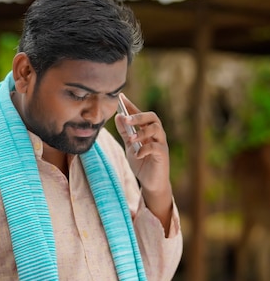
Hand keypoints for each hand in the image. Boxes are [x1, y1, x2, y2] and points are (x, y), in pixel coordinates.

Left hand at [115, 93, 172, 231]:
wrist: (151, 182)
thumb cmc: (142, 163)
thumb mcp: (130, 146)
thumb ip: (125, 132)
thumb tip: (118, 116)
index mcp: (147, 130)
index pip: (139, 114)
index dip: (131, 105)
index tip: (120, 97)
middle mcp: (156, 134)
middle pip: (152, 117)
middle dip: (138, 116)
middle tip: (126, 118)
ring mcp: (161, 143)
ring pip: (156, 129)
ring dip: (142, 132)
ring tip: (131, 139)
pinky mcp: (163, 155)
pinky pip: (156, 147)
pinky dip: (145, 149)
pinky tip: (137, 155)